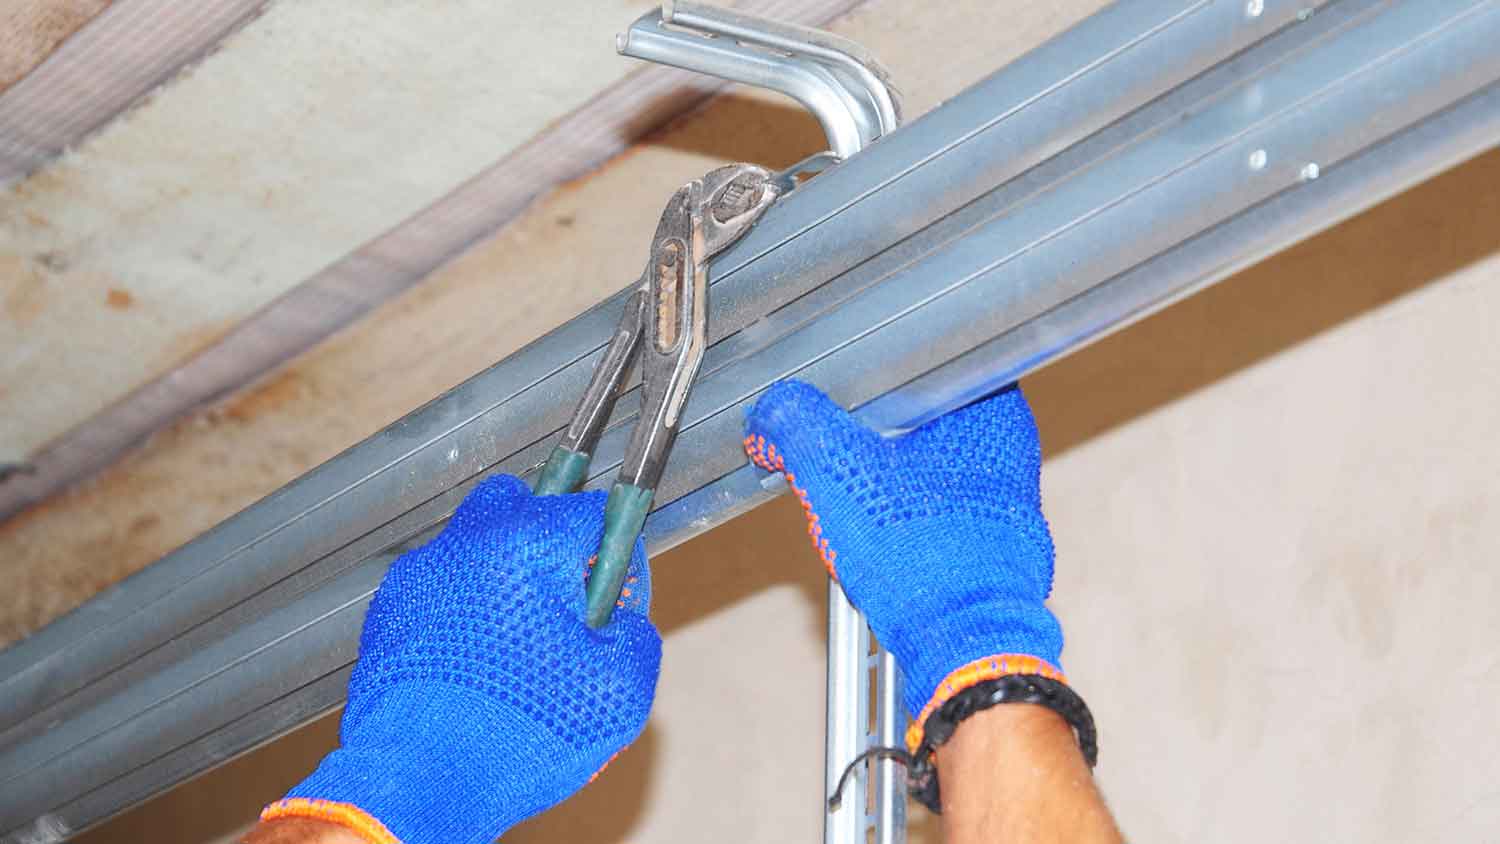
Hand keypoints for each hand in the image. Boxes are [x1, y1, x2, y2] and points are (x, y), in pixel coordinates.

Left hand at [260, 475, 660, 843]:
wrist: (419, 780)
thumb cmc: (516, 733)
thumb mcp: (618, 692)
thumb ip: (636, 636)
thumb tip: (622, 623)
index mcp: (528, 545)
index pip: (591, 513)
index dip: (614, 555)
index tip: (614, 592)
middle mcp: (468, 544)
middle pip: (521, 505)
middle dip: (549, 541)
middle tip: (563, 602)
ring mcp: (422, 576)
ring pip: (476, 546)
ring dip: (503, 576)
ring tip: (518, 643)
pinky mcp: (390, 612)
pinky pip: (441, 590)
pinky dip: (463, 610)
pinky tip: (477, 661)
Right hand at [743, 380, 1062, 742]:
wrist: (965, 644)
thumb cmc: (922, 556)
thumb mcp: (836, 475)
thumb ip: (795, 427)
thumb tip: (771, 411)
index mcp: (988, 404)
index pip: (925, 362)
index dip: (874, 379)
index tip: (842, 399)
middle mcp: (1011, 443)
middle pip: (920, 417)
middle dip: (872, 438)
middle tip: (838, 458)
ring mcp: (1009, 493)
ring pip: (927, 465)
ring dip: (885, 481)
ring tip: (856, 504)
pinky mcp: (998, 537)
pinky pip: (939, 507)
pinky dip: (907, 515)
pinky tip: (883, 537)